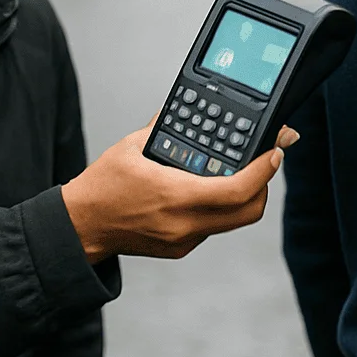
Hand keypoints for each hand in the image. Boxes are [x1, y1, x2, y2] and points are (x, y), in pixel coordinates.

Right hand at [62, 123, 299, 262]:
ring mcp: (184, 239)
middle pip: (249, 211)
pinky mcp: (180, 247)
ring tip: (237, 170)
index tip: (275, 151)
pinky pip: (214, 226)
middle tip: (264, 161)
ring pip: (234, 220)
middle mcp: (185, 223)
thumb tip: (182, 108)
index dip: (265, 171)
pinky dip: (219, 206)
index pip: (238, 189)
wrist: (81, 227)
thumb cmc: (102, 188)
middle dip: (264, 184)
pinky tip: (207, 188)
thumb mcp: (132, 147)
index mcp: (175, 195)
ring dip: (243, 196)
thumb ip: (163, 126)